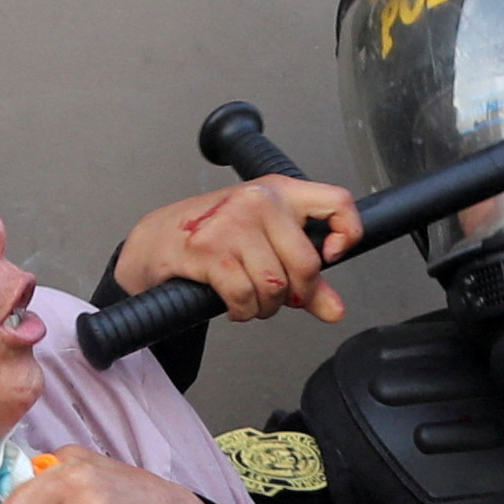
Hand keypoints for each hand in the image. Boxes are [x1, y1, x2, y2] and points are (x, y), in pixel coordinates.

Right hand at [112, 176, 365, 323]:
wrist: (156, 242)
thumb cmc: (213, 239)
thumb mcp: (265, 247)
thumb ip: (305, 278)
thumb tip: (335, 310)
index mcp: (279, 192)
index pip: (337, 201)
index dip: (347, 232)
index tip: (333, 255)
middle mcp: (258, 200)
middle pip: (307, 263)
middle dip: (295, 294)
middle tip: (277, 296)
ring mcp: (233, 223)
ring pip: (275, 285)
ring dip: (265, 306)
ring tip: (249, 298)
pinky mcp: (209, 249)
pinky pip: (245, 296)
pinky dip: (242, 310)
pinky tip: (233, 302)